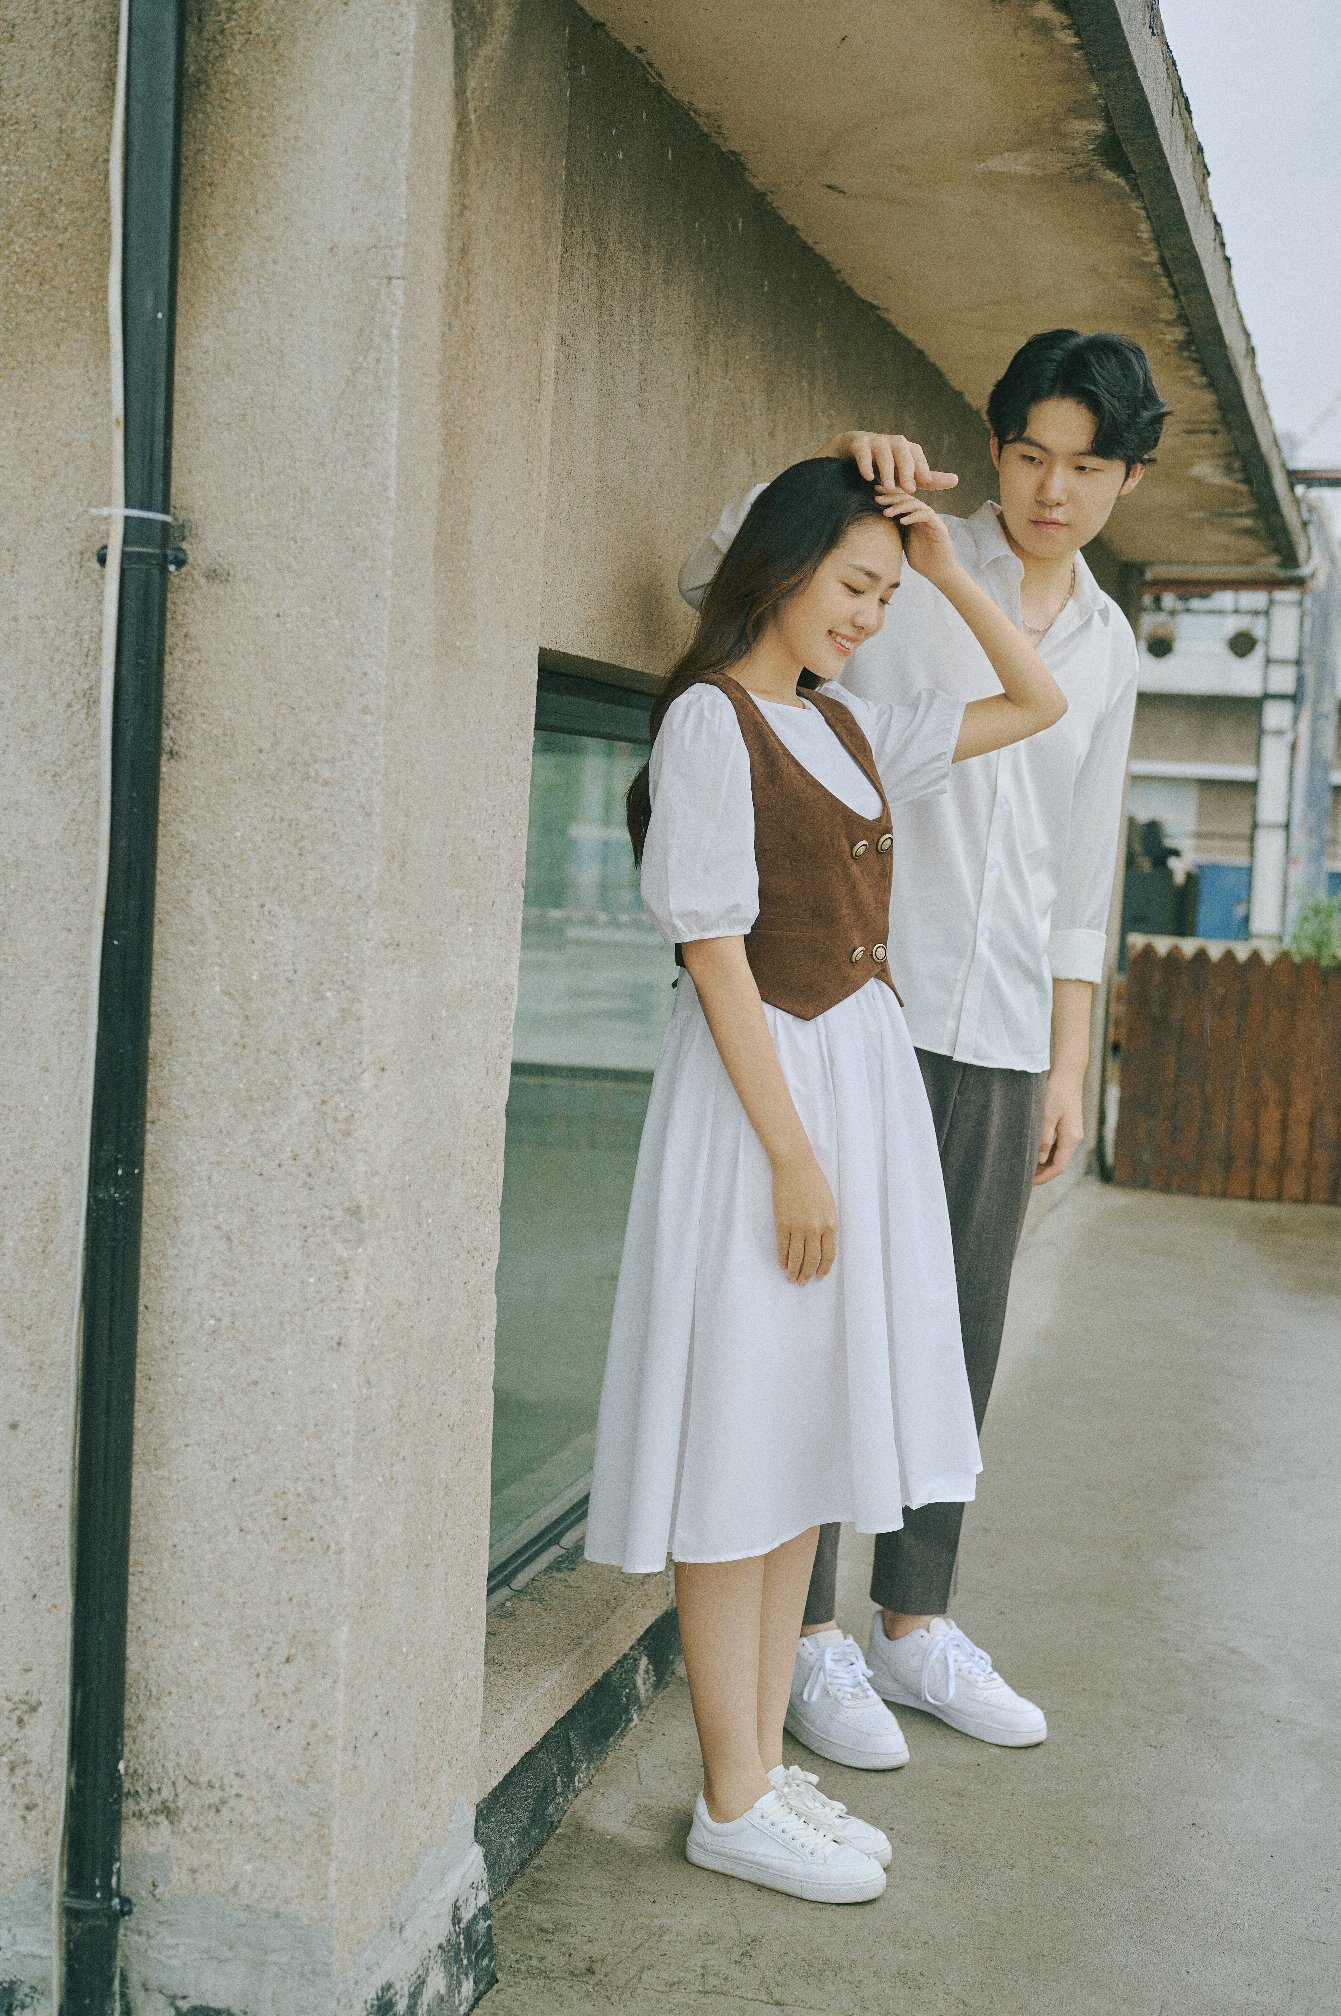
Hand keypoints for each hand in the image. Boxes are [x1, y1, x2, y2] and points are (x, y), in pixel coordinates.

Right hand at [771, 1148, 837, 1283]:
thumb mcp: (828, 1204)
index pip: (829, 1254)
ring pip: (796, 1256)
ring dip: (794, 1270)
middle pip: (812, 1259)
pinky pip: (782, 1246)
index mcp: (830, 1223)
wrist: (795, 1166)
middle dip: (807, 1274)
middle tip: (802, 1282)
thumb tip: (821, 1243)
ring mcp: (797, 1226)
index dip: (823, 1268)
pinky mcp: (782, 1222)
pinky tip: (781, 1264)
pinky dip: (782, 1257)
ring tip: (791, 1278)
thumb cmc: (814, 1181)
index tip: (819, 1277)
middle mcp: (815, 1228)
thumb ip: (827, 1224)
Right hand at [818, 430, 958, 492]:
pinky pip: (862, 452)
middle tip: (909, 490)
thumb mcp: (907, 474)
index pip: (916, 455)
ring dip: (887, 470)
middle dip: (906, 470)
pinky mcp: (858, 444)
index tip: (924, 484)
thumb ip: (929, 479)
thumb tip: (956, 480)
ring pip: (883, 452)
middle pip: (902, 451)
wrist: (854, 451)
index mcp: (906, 448)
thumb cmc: (887, 466)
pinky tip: (868, 478)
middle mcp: (892, 442)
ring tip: (889, 488)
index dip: (921, 468)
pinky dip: (866, 464)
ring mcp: (875, 441)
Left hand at [878, 489, 959, 591]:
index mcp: (913, 518)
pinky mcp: (939, 527)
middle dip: (891, 497)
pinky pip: (926, 515)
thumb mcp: (903, 544)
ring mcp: (931, 520)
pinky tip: (902, 521)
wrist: (939, 572)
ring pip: (916, 504)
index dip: (889, 495)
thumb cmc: (922, 561)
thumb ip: (895, 532)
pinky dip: (914, 516)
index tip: (874, 493)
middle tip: (877, 498)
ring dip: (900, 506)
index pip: (902, 501)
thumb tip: (874, 527)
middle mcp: (922, 516)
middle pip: (908, 499)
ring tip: (887, 512)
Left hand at [1034, 1071, 1084, 1184]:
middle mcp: (1075, 1138)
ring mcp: (1072, 1132)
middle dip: (1044, 1173)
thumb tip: (1040, 1160)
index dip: (1044, 1177)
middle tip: (1025, 1177)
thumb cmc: (1056, 1092)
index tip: (1029, 1182)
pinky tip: (1035, 1152)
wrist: (1068, 1073)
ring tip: (1028, 1167)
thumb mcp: (1046, 1116)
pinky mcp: (1068, 1126)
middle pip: (1060, 1163)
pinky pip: (1058, 1145)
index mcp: (1072, 1138)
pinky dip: (1047, 1152)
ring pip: (1059, 1155)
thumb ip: (1043, 1139)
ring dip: (1045, 1163)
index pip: (1059, 1166)